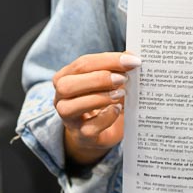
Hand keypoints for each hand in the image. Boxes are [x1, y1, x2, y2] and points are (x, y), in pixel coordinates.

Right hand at [53, 51, 140, 165]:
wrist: (105, 130)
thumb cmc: (106, 99)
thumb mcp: (110, 81)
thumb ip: (118, 67)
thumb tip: (131, 55)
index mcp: (66, 77)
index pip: (82, 64)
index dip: (107, 60)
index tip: (132, 60)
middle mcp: (61, 98)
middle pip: (67, 84)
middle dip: (98, 79)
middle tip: (123, 78)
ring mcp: (69, 119)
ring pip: (70, 107)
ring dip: (99, 98)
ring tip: (121, 93)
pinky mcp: (81, 136)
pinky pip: (88, 128)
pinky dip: (105, 117)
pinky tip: (117, 109)